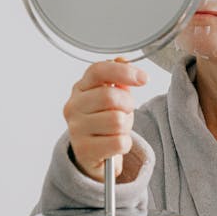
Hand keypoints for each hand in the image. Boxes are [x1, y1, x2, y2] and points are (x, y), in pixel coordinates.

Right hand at [62, 57, 148, 181]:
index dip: (123, 72)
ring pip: (117, 121)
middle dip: (128, 104)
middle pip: (111, 97)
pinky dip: (124, 144)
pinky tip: (115, 144)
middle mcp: (74, 106)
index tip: (142, 78)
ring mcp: (76, 129)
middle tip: (127, 111)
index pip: (99, 71)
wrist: (93, 155)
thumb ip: (118, 79)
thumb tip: (123, 61)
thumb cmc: (104, 123)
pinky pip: (119, 143)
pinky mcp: (84, 151)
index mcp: (80, 88)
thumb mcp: (112, 97)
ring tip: (118, 130)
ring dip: (126, 127)